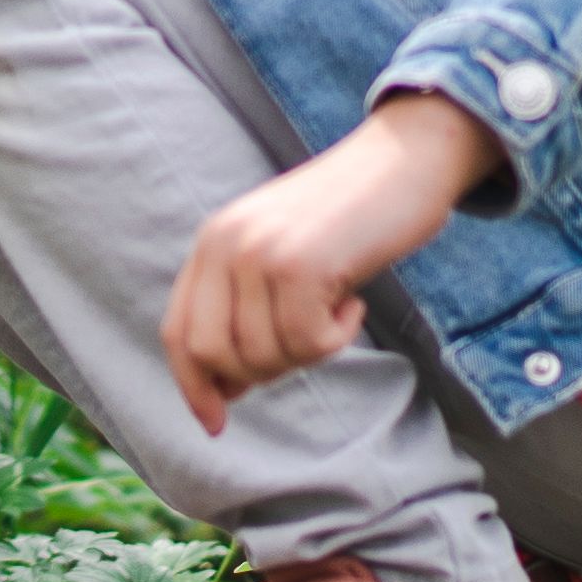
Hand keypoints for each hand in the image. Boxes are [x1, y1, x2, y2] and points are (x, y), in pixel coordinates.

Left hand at [167, 91, 500, 433]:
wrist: (403, 158)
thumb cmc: (350, 217)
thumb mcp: (280, 254)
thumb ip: (244, 308)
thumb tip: (227, 389)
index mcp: (211, 242)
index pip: (178, 333)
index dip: (192, 386)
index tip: (215, 424)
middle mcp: (224, 244)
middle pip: (214, 355)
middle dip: (259, 374)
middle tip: (308, 343)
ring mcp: (258, 252)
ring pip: (264, 355)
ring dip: (309, 352)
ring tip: (336, 309)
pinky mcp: (300, 265)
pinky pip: (308, 343)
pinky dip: (338, 338)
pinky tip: (354, 300)